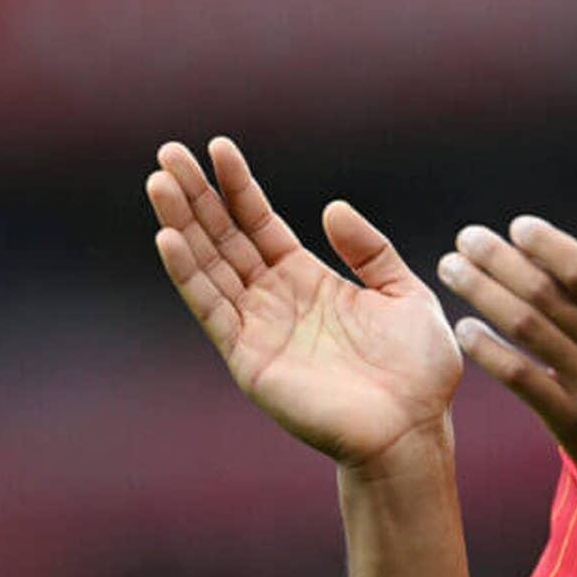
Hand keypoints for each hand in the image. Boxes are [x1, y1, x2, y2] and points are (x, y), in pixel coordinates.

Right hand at [146, 137, 461, 467]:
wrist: (413, 428)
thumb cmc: (417, 370)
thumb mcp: (404, 291)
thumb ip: (369, 249)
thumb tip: (330, 208)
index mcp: (309, 280)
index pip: (261, 224)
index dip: (239, 187)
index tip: (218, 148)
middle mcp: (275, 299)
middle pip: (225, 237)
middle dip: (197, 196)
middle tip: (169, 152)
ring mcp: (258, 327)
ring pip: (209, 265)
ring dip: (181, 224)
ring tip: (159, 181)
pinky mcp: (249, 357)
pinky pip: (212, 308)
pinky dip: (188, 273)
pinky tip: (168, 237)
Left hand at [439, 210, 576, 504]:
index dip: (549, 244)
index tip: (518, 226)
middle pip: (546, 294)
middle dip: (499, 260)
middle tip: (467, 237)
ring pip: (526, 329)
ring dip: (483, 294)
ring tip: (453, 269)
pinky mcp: (571, 421)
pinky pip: (520, 379)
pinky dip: (488, 352)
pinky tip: (464, 328)